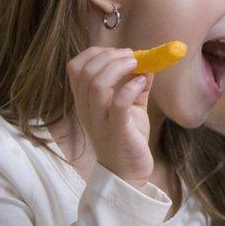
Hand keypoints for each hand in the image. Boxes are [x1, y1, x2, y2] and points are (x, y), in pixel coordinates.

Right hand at [66, 47, 153, 187]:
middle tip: (132, 56)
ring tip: (137, 63)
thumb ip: (136, 85)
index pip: (75, 67)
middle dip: (109, 56)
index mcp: (85, 100)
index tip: (118, 52)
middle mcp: (86, 109)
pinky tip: (143, 83)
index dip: (95, 53)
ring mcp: (99, 120)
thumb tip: (149, 64)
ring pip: (96, 84)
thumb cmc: (127, 138)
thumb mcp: (131, 107)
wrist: (128, 173)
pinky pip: (117, 103)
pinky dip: (131, 87)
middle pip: (85, 71)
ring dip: (118, 67)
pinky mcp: (116, 130)